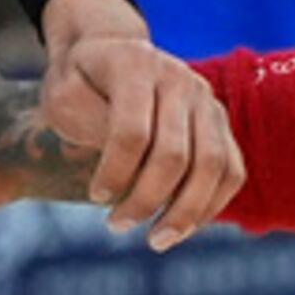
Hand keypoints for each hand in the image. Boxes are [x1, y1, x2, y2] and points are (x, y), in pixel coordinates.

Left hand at [35, 0, 245, 248]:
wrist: (111, 54)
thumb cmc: (80, 82)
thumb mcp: (63, 95)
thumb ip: (89, 124)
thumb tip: (127, 169)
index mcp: (136, 65)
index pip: (132, 132)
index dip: (114, 173)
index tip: (96, 197)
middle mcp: (180, 78)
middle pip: (174, 154)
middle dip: (145, 200)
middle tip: (117, 225)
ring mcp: (206, 99)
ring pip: (212, 165)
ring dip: (185, 212)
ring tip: (157, 240)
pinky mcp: (220, 122)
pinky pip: (231, 170)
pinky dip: (212, 204)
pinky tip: (184, 227)